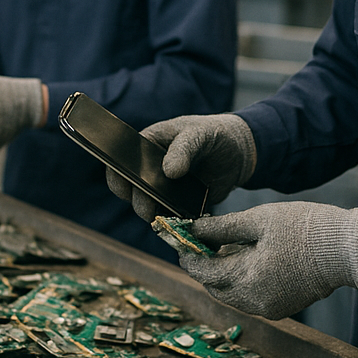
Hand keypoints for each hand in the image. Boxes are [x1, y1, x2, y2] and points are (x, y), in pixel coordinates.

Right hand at [106, 113, 256, 220]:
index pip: (123, 161)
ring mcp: (165, 188)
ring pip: (149, 206)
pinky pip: (171, 216)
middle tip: (149, 209)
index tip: (123, 188)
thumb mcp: (199, 134)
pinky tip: (180, 224)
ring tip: (165, 219)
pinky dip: (173, 222)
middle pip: (133, 189)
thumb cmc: (213, 133)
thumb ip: (184, 149)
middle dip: (138, 200)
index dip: (118, 175)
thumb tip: (168, 172)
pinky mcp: (180, 203)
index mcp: (148, 145)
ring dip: (154, 214)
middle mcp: (152, 168)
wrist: (239, 152)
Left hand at [179, 202, 357, 320]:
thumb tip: (193, 229)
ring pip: (229, 294)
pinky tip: (241, 258)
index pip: (202, 271)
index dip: (187, 253)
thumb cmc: (304, 228)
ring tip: (219, 246)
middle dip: (201, 264)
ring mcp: (268, 308)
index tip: (178, 236)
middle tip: (197, 239)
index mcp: (246, 279)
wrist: (347, 249)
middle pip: (213, 286)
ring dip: (220, 273)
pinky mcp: (280, 308)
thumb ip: (221, 227)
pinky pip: (247, 296)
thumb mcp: (258, 220)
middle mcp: (254, 301)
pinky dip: (238, 280)